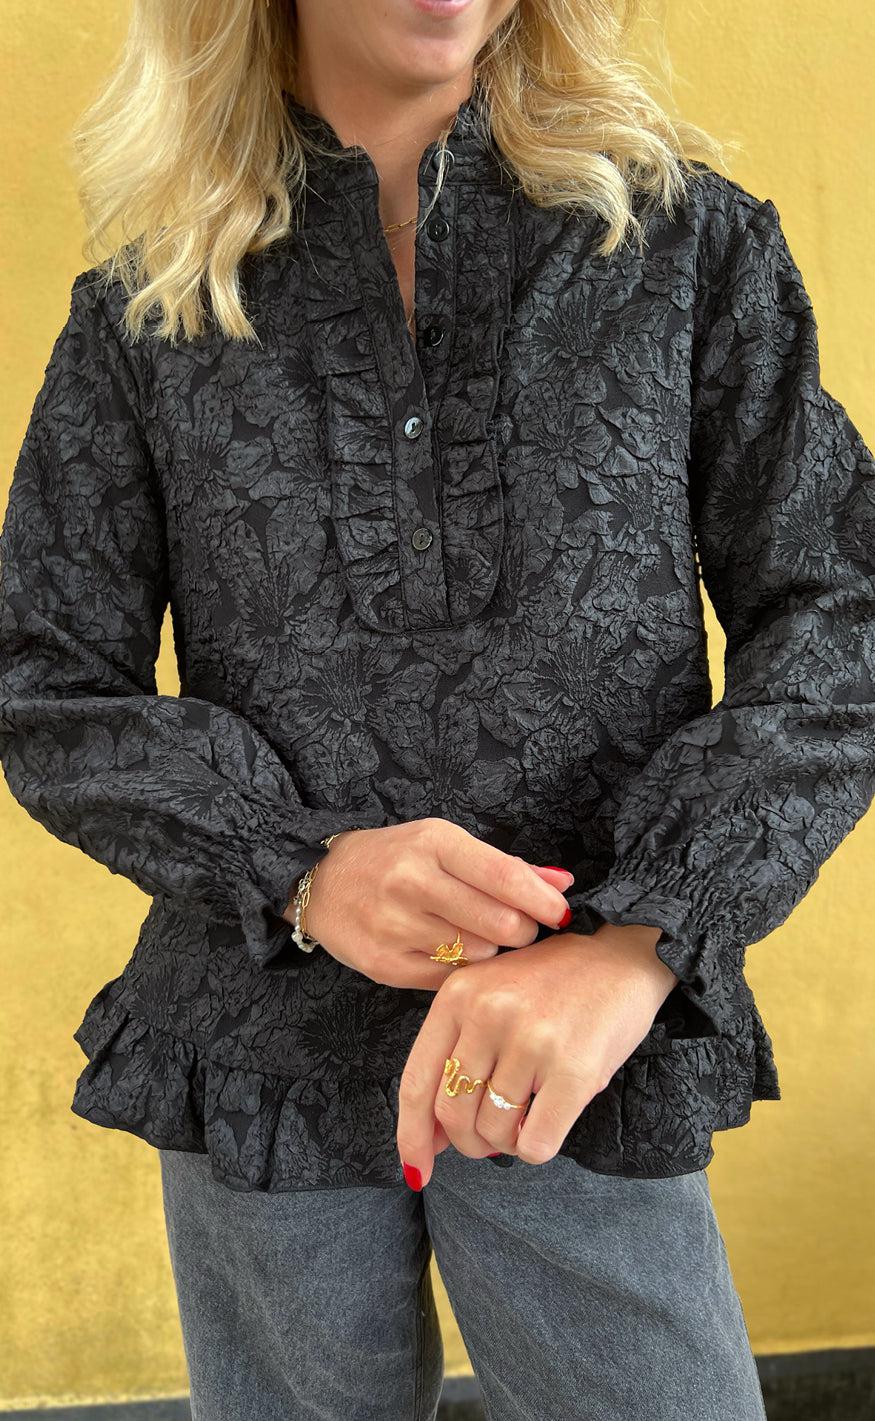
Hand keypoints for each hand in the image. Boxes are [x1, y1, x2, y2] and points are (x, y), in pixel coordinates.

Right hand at [282, 817, 574, 989]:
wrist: (320, 881)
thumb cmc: (395, 858)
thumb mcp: (445, 845)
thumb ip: (505, 866)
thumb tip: (563, 884)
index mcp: (434, 843)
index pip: (505, 877)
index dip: (543, 902)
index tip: (563, 914)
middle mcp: (412, 882)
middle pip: (500, 923)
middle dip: (522, 930)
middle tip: (517, 928)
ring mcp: (395, 926)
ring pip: (478, 954)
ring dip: (490, 950)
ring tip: (476, 936)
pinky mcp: (385, 965)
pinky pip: (449, 979)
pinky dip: (462, 970)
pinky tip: (452, 953)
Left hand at [395, 924, 679, 1185]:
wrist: (622, 954)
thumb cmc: (553, 984)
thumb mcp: (491, 998)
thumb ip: (456, 1054)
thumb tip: (429, 1139)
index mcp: (458, 995)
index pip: (417, 1082)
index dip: (412, 1136)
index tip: (416, 1171)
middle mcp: (488, 1013)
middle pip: (452, 1115)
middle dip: (468, 1142)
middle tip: (490, 1140)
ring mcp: (531, 1040)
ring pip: (494, 1132)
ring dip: (507, 1142)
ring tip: (526, 1118)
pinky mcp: (574, 1069)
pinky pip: (535, 1143)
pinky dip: (535, 1148)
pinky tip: (548, 1123)